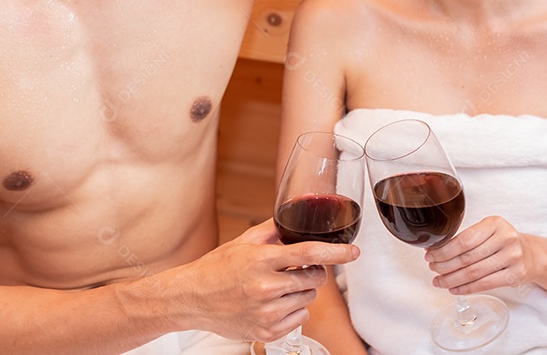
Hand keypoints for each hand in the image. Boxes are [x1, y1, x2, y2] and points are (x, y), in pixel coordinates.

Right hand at [172, 219, 359, 342]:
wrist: (192, 298)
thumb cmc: (216, 268)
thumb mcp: (243, 242)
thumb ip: (273, 230)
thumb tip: (296, 215)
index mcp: (261, 260)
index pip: (309, 253)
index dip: (336, 252)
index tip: (353, 252)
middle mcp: (265, 287)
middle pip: (315, 279)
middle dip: (313, 272)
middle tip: (296, 269)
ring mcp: (266, 312)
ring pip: (309, 299)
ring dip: (301, 291)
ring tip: (277, 287)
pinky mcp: (267, 331)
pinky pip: (299, 317)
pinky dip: (293, 309)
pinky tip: (273, 303)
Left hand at [424, 216, 546, 295]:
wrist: (532, 255)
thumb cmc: (503, 241)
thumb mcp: (488, 230)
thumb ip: (467, 237)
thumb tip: (436, 250)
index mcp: (495, 223)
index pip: (464, 239)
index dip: (444, 250)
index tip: (430, 255)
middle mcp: (506, 239)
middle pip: (467, 257)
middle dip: (445, 265)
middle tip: (433, 269)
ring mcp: (512, 257)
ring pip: (474, 272)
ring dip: (452, 279)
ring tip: (439, 281)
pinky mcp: (515, 275)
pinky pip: (485, 284)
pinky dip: (467, 288)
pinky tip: (454, 289)